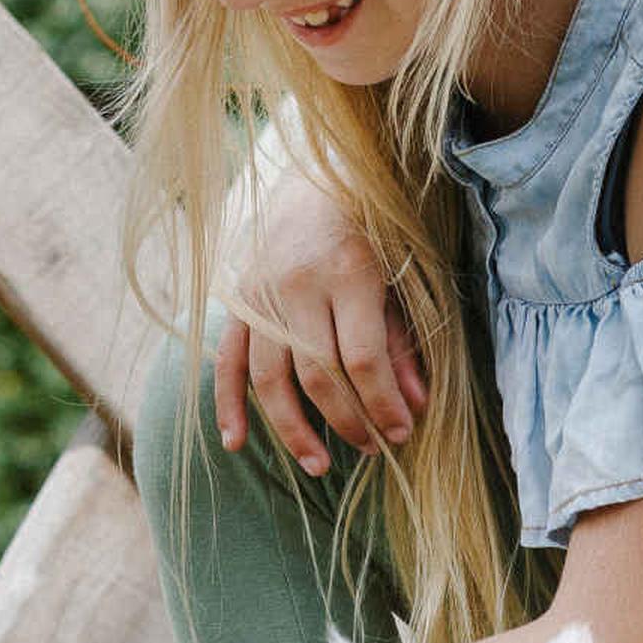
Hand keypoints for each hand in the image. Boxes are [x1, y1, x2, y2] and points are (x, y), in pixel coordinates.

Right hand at [219, 181, 426, 477]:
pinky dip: (227, 404)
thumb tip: (415, 406)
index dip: (382, 405)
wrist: (314, 176)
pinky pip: (226, 361)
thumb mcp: (398, 277)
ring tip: (319, 466)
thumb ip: (403, 341)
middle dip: (347, 420)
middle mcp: (297, 285)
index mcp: (347, 272)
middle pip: (316, 374)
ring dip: (292, 429)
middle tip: (371, 450)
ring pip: (268, 377)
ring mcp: (259, 294)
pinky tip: (236, 442)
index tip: (400, 434)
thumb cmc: (369, 230)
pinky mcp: (236, 302)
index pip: (361, 359)